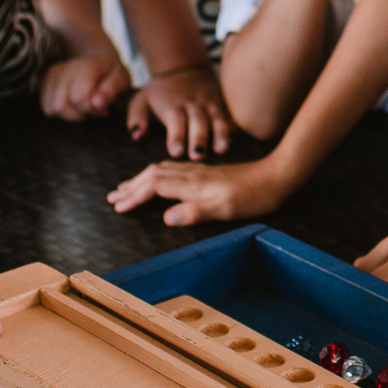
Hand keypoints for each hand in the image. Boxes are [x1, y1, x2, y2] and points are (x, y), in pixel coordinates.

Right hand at [43, 50, 129, 121]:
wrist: (96, 62)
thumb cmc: (110, 73)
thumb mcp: (121, 78)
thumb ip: (112, 90)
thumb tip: (97, 104)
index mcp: (84, 67)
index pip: (78, 98)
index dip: (92, 109)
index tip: (103, 108)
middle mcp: (63, 69)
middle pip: (62, 106)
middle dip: (80, 114)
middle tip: (93, 108)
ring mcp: (50, 76)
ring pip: (52, 109)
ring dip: (70, 114)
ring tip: (83, 105)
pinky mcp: (42, 83)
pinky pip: (46, 109)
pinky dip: (60, 112)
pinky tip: (72, 103)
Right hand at [108, 156, 296, 225]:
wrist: (275, 177)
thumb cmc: (252, 197)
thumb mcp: (225, 209)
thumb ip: (195, 212)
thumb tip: (166, 217)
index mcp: (192, 183)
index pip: (153, 186)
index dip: (134, 196)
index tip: (118, 207)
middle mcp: (191, 173)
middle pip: (152, 174)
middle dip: (131, 186)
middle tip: (112, 198)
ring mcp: (198, 171)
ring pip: (160, 170)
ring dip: (140, 179)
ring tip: (125, 189)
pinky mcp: (205, 172)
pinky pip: (171, 170)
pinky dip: (155, 175)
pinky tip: (156, 180)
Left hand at [127, 65, 233, 158]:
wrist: (184, 68)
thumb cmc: (161, 93)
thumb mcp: (141, 100)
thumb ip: (136, 117)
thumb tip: (136, 135)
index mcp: (172, 106)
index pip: (174, 121)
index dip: (176, 136)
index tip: (176, 152)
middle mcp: (192, 105)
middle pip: (197, 121)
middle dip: (199, 138)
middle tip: (198, 155)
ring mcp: (210, 104)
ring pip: (217, 118)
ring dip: (220, 134)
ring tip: (222, 149)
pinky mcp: (223, 104)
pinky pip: (230, 115)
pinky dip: (233, 127)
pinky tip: (234, 140)